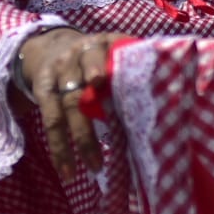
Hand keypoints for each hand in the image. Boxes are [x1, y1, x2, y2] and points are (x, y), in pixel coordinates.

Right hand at [17, 28, 131, 180]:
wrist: (54, 46)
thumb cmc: (100, 56)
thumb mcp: (114, 50)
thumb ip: (134, 66)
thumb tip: (168, 96)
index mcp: (103, 43)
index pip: (104, 54)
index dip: (102, 66)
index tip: (102, 81)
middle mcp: (78, 55)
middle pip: (84, 85)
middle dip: (96, 112)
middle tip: (113, 137)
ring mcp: (59, 74)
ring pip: (67, 107)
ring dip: (81, 140)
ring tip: (95, 167)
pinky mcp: (44, 92)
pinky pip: (51, 122)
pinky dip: (59, 149)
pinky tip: (67, 171)